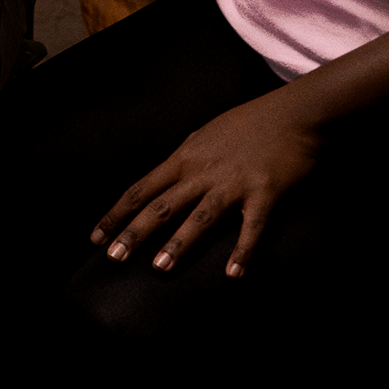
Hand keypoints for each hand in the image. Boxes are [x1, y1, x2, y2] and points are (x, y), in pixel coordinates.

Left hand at [90, 91, 321, 279]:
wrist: (292, 114)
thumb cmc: (247, 123)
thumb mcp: (204, 136)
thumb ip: (185, 160)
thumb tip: (165, 179)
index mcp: (184, 158)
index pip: (141, 189)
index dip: (117, 214)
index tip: (96, 236)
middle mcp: (203, 172)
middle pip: (162, 205)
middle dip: (135, 232)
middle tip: (113, 257)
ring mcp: (233, 183)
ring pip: (199, 217)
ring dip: (178, 243)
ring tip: (159, 268)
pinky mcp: (264, 193)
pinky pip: (251, 228)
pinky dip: (242, 251)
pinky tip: (233, 274)